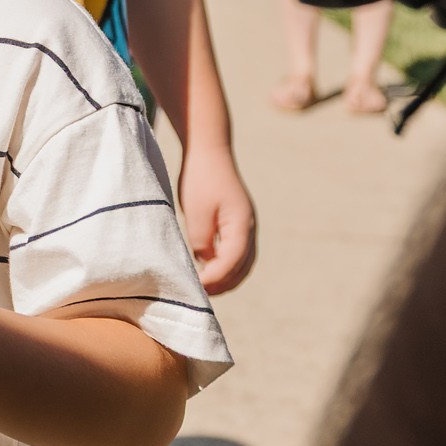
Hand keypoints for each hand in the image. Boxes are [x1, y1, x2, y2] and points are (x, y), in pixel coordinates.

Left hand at [180, 137, 258, 293]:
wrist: (209, 151)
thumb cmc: (200, 178)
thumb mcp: (196, 212)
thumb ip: (202, 241)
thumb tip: (206, 264)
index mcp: (241, 224)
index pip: (232, 261)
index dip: (216, 278)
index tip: (198, 287)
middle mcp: (249, 227)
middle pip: (243, 267)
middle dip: (224, 283)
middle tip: (201, 294)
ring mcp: (246, 226)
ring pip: (243, 263)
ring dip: (227, 278)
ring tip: (205, 287)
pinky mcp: (238, 223)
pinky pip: (238, 253)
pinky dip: (227, 266)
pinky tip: (208, 270)